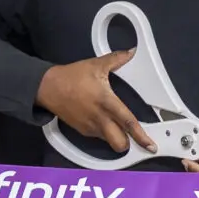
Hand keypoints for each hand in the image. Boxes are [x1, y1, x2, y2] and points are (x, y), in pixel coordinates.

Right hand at [38, 50, 153, 156]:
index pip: (128, 122)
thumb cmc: (72, 76)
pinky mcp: (82, 130)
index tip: (151, 146)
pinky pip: (98, 137)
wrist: (47, 87)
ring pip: (109, 142)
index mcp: (107, 102)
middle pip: (119, 143)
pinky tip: (103, 122)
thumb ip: (117, 59)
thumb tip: (131, 51)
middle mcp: (100, 119)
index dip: (141, 136)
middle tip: (134, 139)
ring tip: (118, 128)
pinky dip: (105, 133)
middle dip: (129, 144)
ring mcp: (90, 127)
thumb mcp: (96, 65)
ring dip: (116, 138)